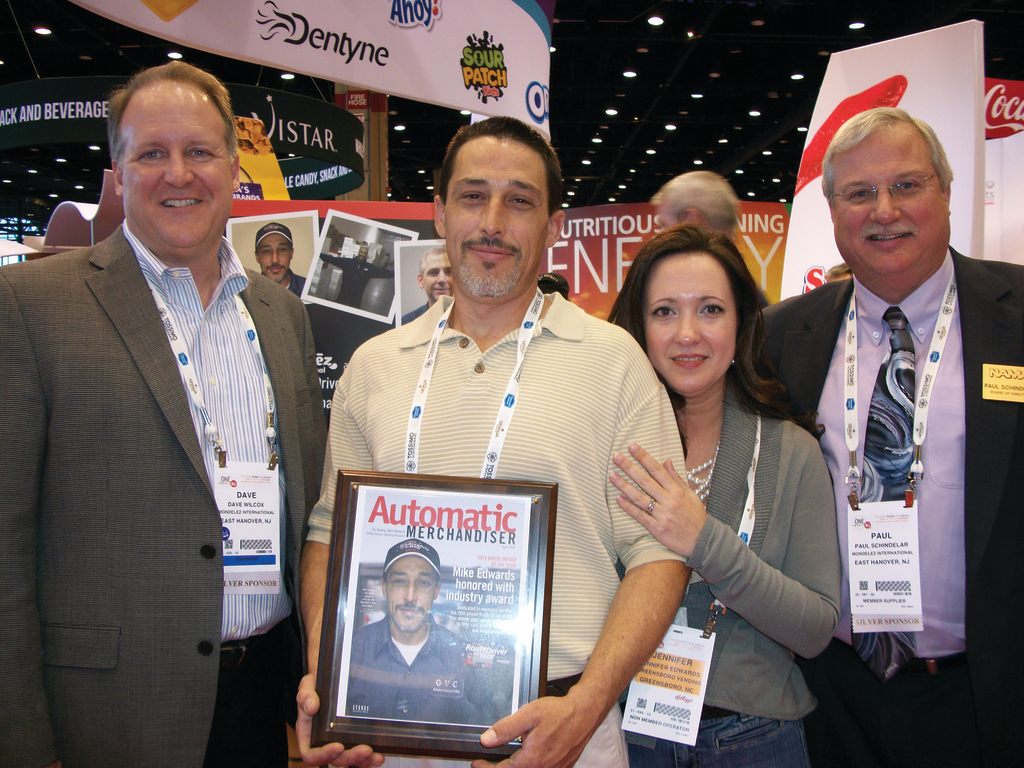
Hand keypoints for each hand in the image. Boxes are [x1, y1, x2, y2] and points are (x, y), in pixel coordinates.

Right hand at [295, 674, 383, 766]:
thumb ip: (305, 696)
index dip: (323, 755)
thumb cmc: (315, 685)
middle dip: (350, 757)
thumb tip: (311, 707)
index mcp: (309, 734)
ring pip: (349, 758)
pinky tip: (379, 754)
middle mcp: (324, 741)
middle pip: (335, 759)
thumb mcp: (307, 686)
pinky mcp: (352, 737)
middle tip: (365, 750)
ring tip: (375, 755)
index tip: (338, 747)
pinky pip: (360, 752)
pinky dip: (370, 756)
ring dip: (363, 760)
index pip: (311, 754)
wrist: (331, 677)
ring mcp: (339, 740)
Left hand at [470, 692, 600, 767]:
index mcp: (531, 759)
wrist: (584, 713)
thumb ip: (506, 729)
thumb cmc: (559, 713)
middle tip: (486, 764)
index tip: (476, 764)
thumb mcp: (528, 715)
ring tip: (506, 762)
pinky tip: (527, 759)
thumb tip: (487, 740)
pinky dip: (531, 766)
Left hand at [611, 442, 706, 557]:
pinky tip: (618, 498)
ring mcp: (662, 515)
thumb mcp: (690, 494)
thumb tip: (666, 461)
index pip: (657, 470)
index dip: (644, 457)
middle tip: (616, 457)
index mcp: (677, 491)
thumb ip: (676, 478)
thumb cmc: (696, 516)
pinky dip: (629, 507)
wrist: (702, 541)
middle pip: (645, 481)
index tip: (632, 447)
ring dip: (624, 486)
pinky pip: (640, 515)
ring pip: (640, 497)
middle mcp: (669, 501)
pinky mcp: (656, 528)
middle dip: (630, 468)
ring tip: (612, 476)